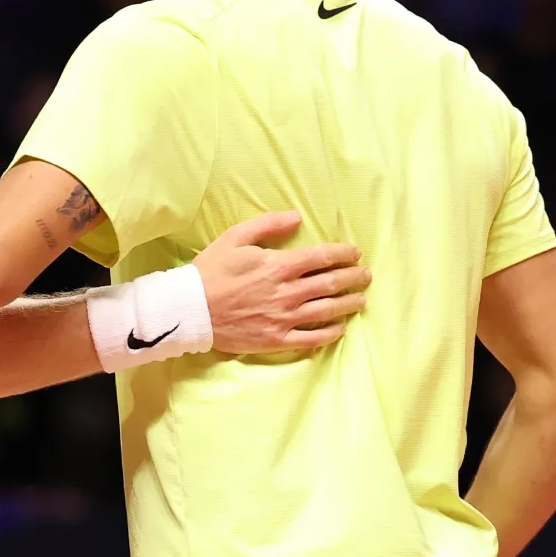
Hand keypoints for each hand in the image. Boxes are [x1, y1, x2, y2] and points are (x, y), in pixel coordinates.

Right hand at [193, 211, 369, 354]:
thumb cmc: (211, 270)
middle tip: (366, 274)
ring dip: (348, 304)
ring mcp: (283, 318)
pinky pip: (311, 338)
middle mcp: (287, 292)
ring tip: (361, 299)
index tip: (355, 253)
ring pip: (327, 310)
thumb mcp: (234, 237)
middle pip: (330, 283)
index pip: (322, 257)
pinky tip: (340, 328)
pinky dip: (330, 333)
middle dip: (353, 277)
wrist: (189, 309)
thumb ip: (267, 225)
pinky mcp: (276, 339)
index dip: (343, 254)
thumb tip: (296, 217)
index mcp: (278, 266)